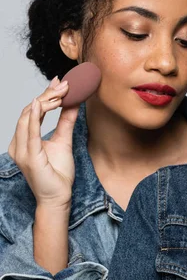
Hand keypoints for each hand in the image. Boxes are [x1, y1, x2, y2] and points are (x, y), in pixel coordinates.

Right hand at [8, 77, 77, 208]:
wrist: (57, 197)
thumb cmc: (58, 173)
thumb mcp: (64, 141)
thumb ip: (66, 122)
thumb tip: (74, 103)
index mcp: (24, 139)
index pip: (32, 111)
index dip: (45, 95)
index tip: (59, 81)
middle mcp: (18, 143)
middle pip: (30, 111)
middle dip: (47, 95)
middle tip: (64, 84)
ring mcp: (21, 150)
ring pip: (28, 117)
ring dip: (45, 102)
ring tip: (61, 92)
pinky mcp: (28, 156)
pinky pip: (29, 132)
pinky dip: (34, 117)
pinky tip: (39, 103)